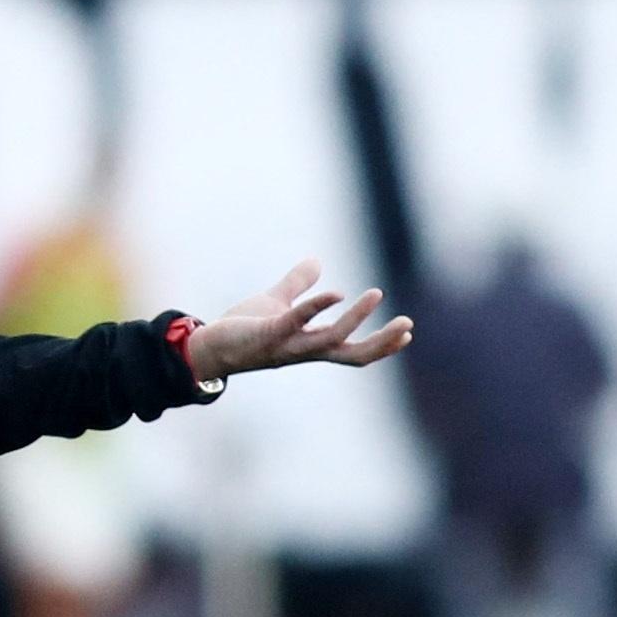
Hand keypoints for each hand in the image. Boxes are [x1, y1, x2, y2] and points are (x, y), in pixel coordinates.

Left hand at [186, 257, 412, 382]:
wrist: (208, 347)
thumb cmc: (242, 330)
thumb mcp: (277, 303)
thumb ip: (298, 285)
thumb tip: (318, 262)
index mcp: (311, 345)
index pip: (353, 350)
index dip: (381, 345)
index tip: (407, 332)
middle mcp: (304, 351)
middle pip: (353, 355)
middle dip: (382, 343)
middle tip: (408, 325)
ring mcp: (288, 345)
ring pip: (332, 339)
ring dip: (356, 318)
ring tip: (377, 293)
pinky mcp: (269, 334)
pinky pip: (297, 322)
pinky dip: (318, 307)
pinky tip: (336, 292)